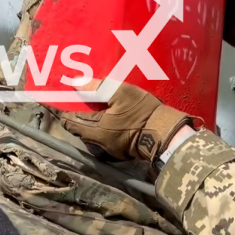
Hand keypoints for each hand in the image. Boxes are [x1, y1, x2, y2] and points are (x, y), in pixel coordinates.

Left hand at [60, 80, 196, 163]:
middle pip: (79, 127)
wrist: (167, 134)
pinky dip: (103, 127)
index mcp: (94, 131)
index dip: (66, 109)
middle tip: (84, 99)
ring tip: (98, 106)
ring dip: (91, 121)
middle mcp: (97, 144)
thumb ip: (96, 88)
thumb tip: (75, 82)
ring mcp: (108, 150)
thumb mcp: (121, 93)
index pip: (69, 121)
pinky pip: (104, 137)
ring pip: (91, 133)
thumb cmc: (143, 112)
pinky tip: (111, 116)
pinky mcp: (119, 152)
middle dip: (79, 114)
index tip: (67, 98)